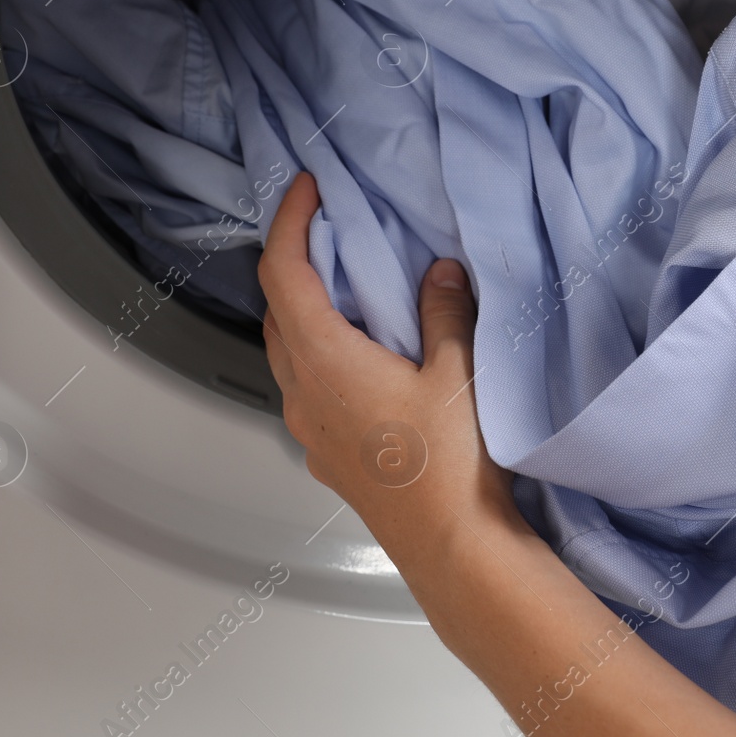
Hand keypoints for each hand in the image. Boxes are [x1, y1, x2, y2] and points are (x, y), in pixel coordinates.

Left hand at [256, 173, 517, 541]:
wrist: (453, 547)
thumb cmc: (451, 464)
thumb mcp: (458, 374)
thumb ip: (443, 312)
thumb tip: (438, 271)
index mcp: (325, 360)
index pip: (283, 273)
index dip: (288, 221)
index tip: (306, 189)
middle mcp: (302, 394)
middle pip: (277, 311)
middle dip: (296, 263)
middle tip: (332, 231)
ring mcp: (310, 430)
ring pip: (289, 353)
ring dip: (307, 312)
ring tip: (352, 290)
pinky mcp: (328, 456)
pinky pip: (308, 388)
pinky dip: (323, 353)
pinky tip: (367, 357)